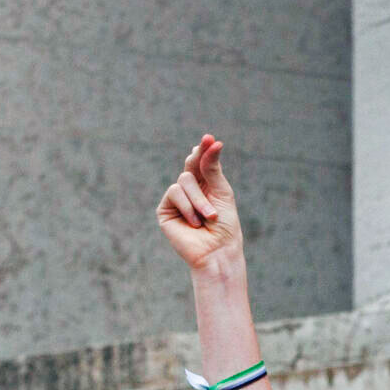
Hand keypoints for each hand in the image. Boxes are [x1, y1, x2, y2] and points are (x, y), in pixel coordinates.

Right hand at [158, 135, 243, 270]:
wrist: (217, 250)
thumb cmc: (225, 225)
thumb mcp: (222, 193)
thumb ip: (212, 169)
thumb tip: (211, 142)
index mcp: (206, 185)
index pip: (202, 162)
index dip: (204, 150)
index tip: (210, 138)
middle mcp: (190, 190)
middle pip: (190, 164)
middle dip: (199, 157)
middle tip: (205, 145)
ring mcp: (177, 200)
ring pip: (184, 180)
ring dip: (200, 199)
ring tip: (209, 217)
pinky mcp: (165, 210)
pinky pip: (174, 193)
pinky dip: (188, 207)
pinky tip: (194, 222)